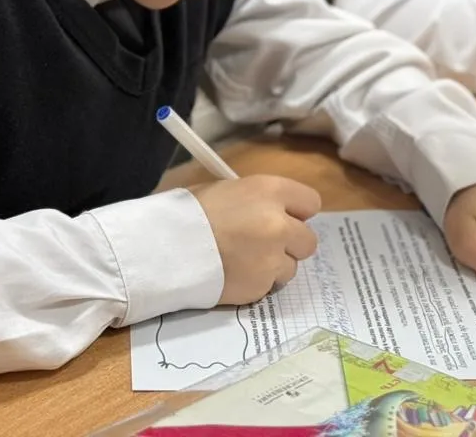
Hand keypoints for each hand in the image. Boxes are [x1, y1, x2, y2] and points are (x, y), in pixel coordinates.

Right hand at [188, 175, 321, 304]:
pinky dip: (256, 283)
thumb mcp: (227, 190)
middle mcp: (279, 224)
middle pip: (308, 240)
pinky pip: (269, 286)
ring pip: (291, 267)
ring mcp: (272, 258)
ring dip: (273, 267)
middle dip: (290, 244)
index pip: (311, 202)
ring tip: (243, 262)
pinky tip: (234, 275)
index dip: (297, 212)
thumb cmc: (190, 213)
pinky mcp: (261, 285)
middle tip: (264, 245)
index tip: (285, 218)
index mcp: (270, 191)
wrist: (163, 249)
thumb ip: (259, 201)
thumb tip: (276, 211)